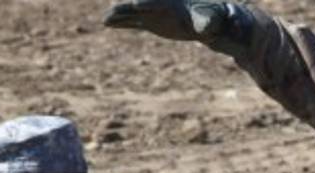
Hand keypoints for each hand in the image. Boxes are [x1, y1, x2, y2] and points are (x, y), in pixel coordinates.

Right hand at [103, 0, 229, 40]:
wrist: (203, 20)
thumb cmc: (209, 18)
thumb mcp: (209, 20)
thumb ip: (206, 22)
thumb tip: (206, 29)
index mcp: (172, 3)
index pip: (157, 2)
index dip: (148, 3)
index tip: (136, 5)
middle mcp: (158, 6)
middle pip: (139, 5)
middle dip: (127, 7)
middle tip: (115, 10)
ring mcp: (151, 14)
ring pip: (132, 14)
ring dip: (119, 16)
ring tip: (106, 19)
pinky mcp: (149, 22)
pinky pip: (132, 22)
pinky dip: (120, 23)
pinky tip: (107, 23)